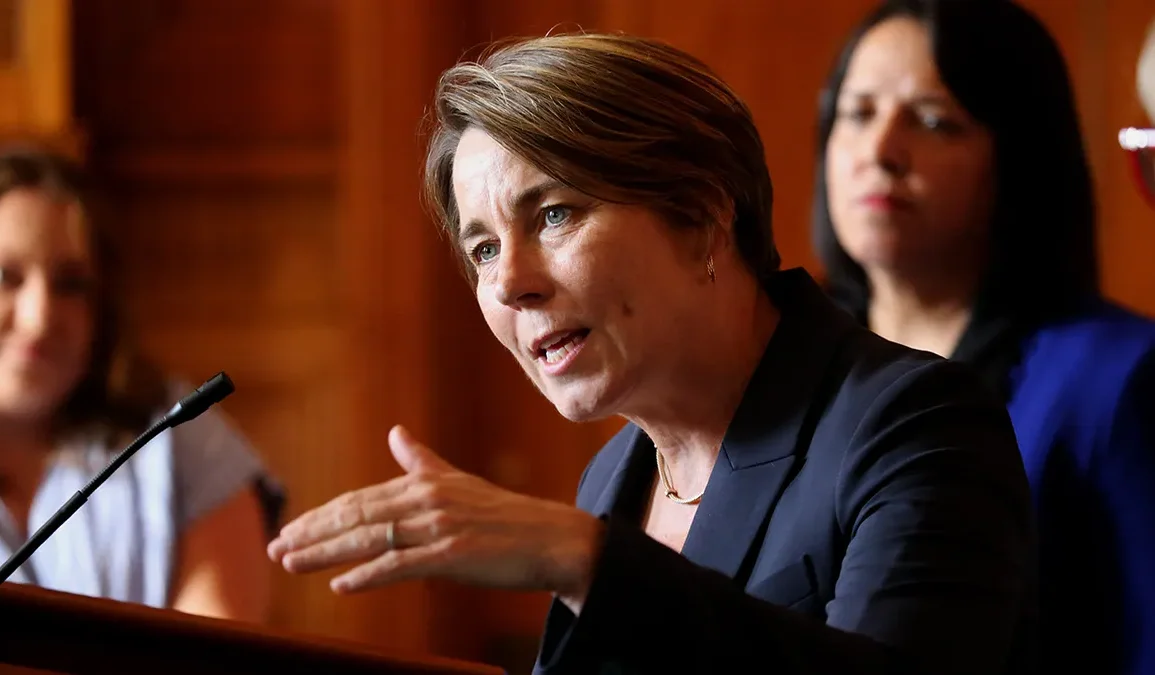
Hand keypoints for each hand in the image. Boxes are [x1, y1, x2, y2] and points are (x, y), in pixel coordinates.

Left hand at [267, 425, 603, 603]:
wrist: (552, 539)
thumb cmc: (505, 517)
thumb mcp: (459, 482)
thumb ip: (421, 461)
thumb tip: (396, 432)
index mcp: (425, 482)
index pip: (359, 499)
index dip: (320, 515)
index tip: (289, 529)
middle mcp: (427, 499)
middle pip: (355, 515)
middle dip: (310, 532)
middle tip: (275, 546)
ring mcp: (438, 527)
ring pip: (368, 538)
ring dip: (324, 552)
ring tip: (291, 563)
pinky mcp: (452, 555)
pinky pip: (399, 565)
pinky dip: (367, 575)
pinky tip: (341, 584)